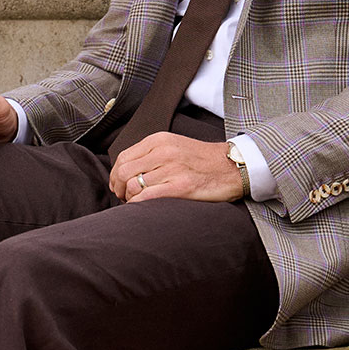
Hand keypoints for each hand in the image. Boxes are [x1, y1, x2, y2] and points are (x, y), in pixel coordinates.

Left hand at [109, 132, 243, 204]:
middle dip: (119, 189)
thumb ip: (151, 154)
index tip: (119, 186)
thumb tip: (124, 172)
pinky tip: (143, 209)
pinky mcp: (181, 187)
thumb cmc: (203, 161)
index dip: (115, 175)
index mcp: (159, 140)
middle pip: (124, 172)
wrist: (233, 166)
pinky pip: (147, 198)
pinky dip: (139, 206)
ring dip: (130, 199)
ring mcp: (172, 169)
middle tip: (125, 198)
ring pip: (133, 186)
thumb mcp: (174, 146)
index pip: (123, 157)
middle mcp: (163, 151)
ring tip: (137, 203)